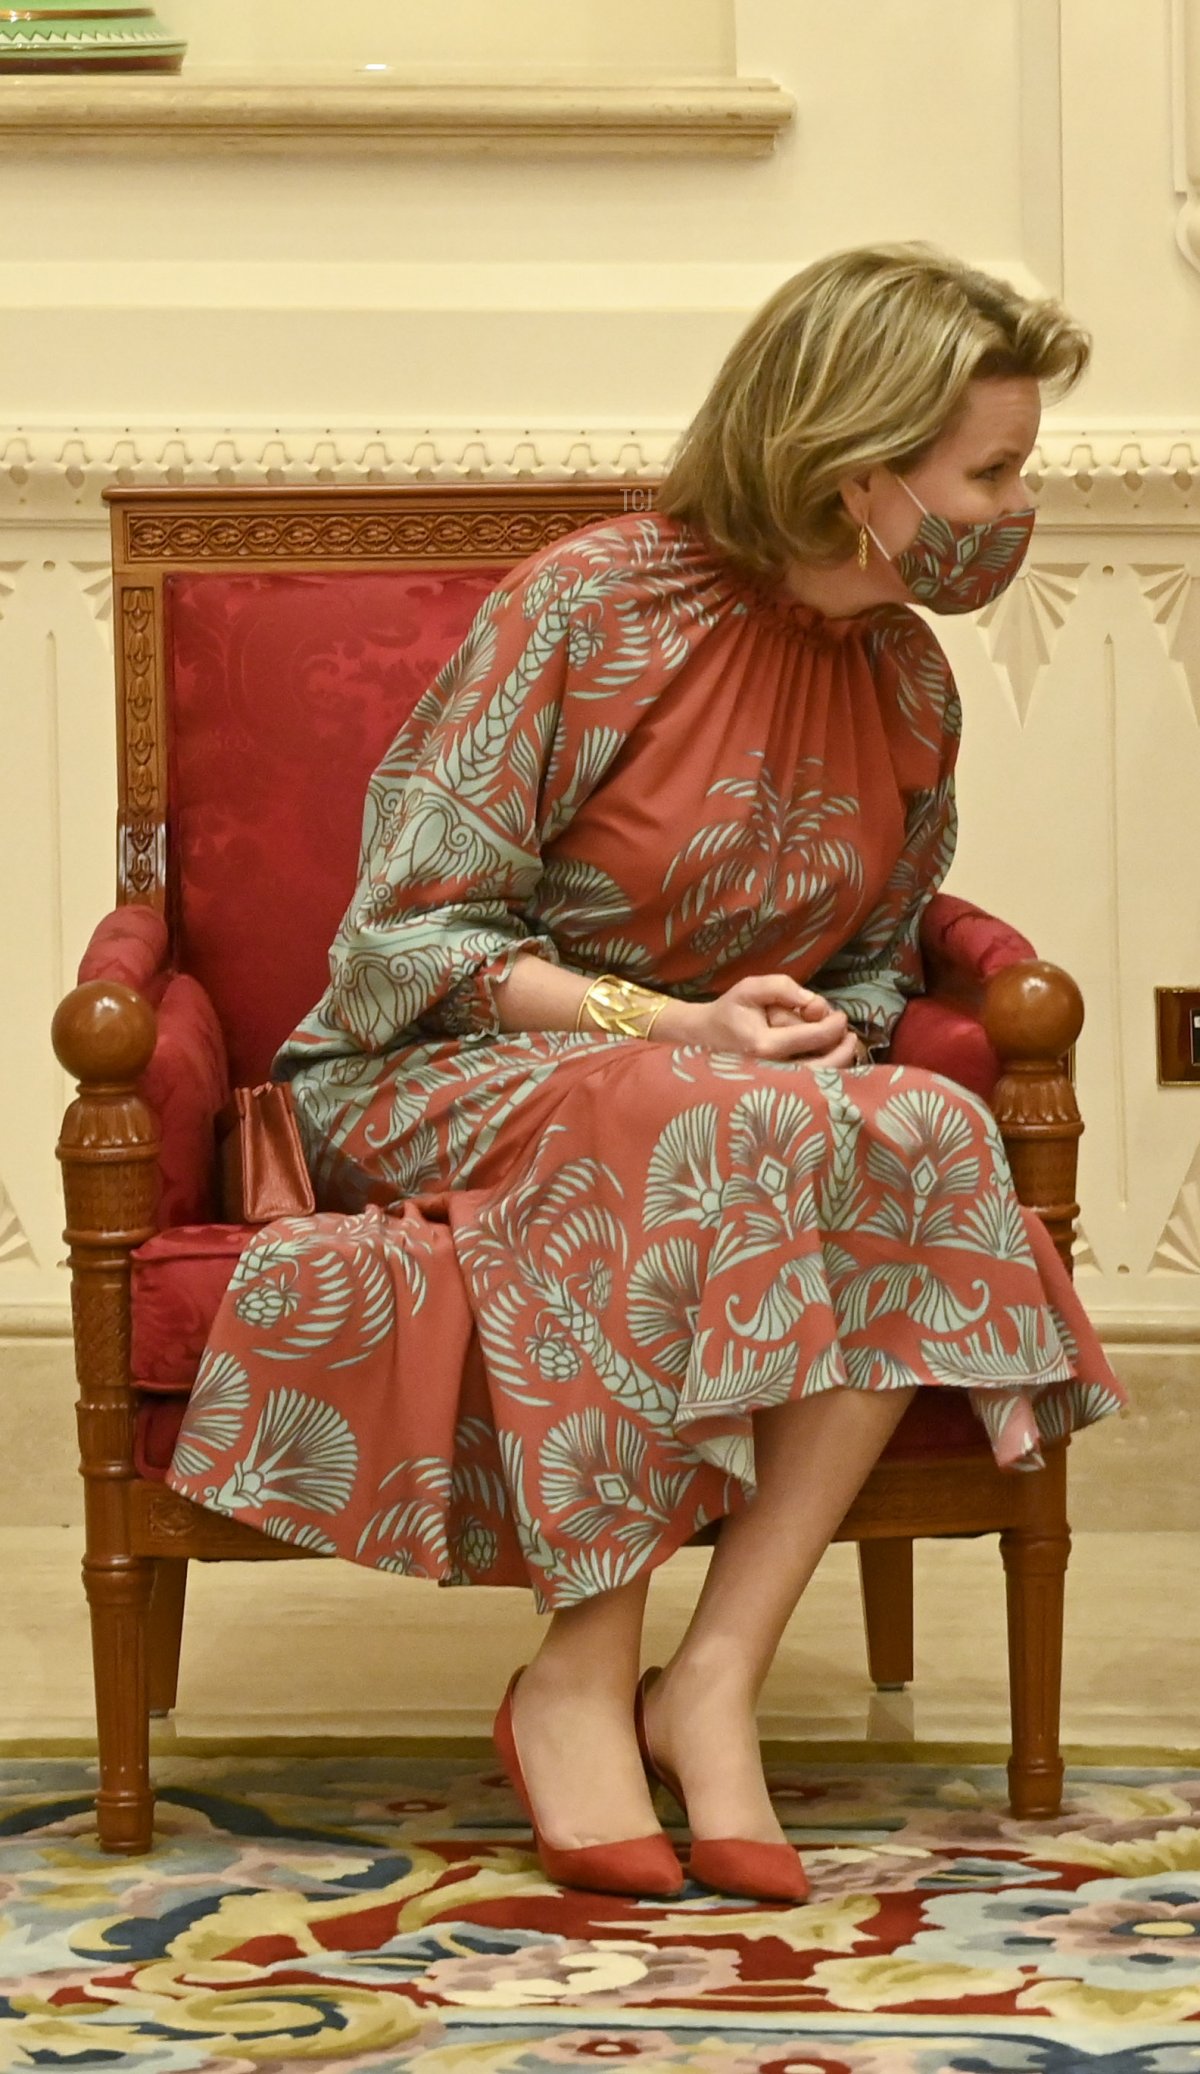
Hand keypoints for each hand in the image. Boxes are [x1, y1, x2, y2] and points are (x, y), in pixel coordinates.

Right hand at [662, 974, 859, 1065]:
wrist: (704, 1037)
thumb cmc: (729, 1011)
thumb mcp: (750, 988)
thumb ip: (782, 987)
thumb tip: (815, 1003)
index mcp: (765, 1045)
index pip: (813, 1037)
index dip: (834, 1025)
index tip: (840, 1015)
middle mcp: (773, 1070)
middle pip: (825, 1067)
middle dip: (842, 1049)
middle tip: (849, 1034)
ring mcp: (776, 1084)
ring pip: (821, 1080)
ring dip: (839, 1062)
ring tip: (845, 1044)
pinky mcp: (779, 1089)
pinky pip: (812, 1084)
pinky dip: (828, 1071)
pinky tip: (832, 1056)